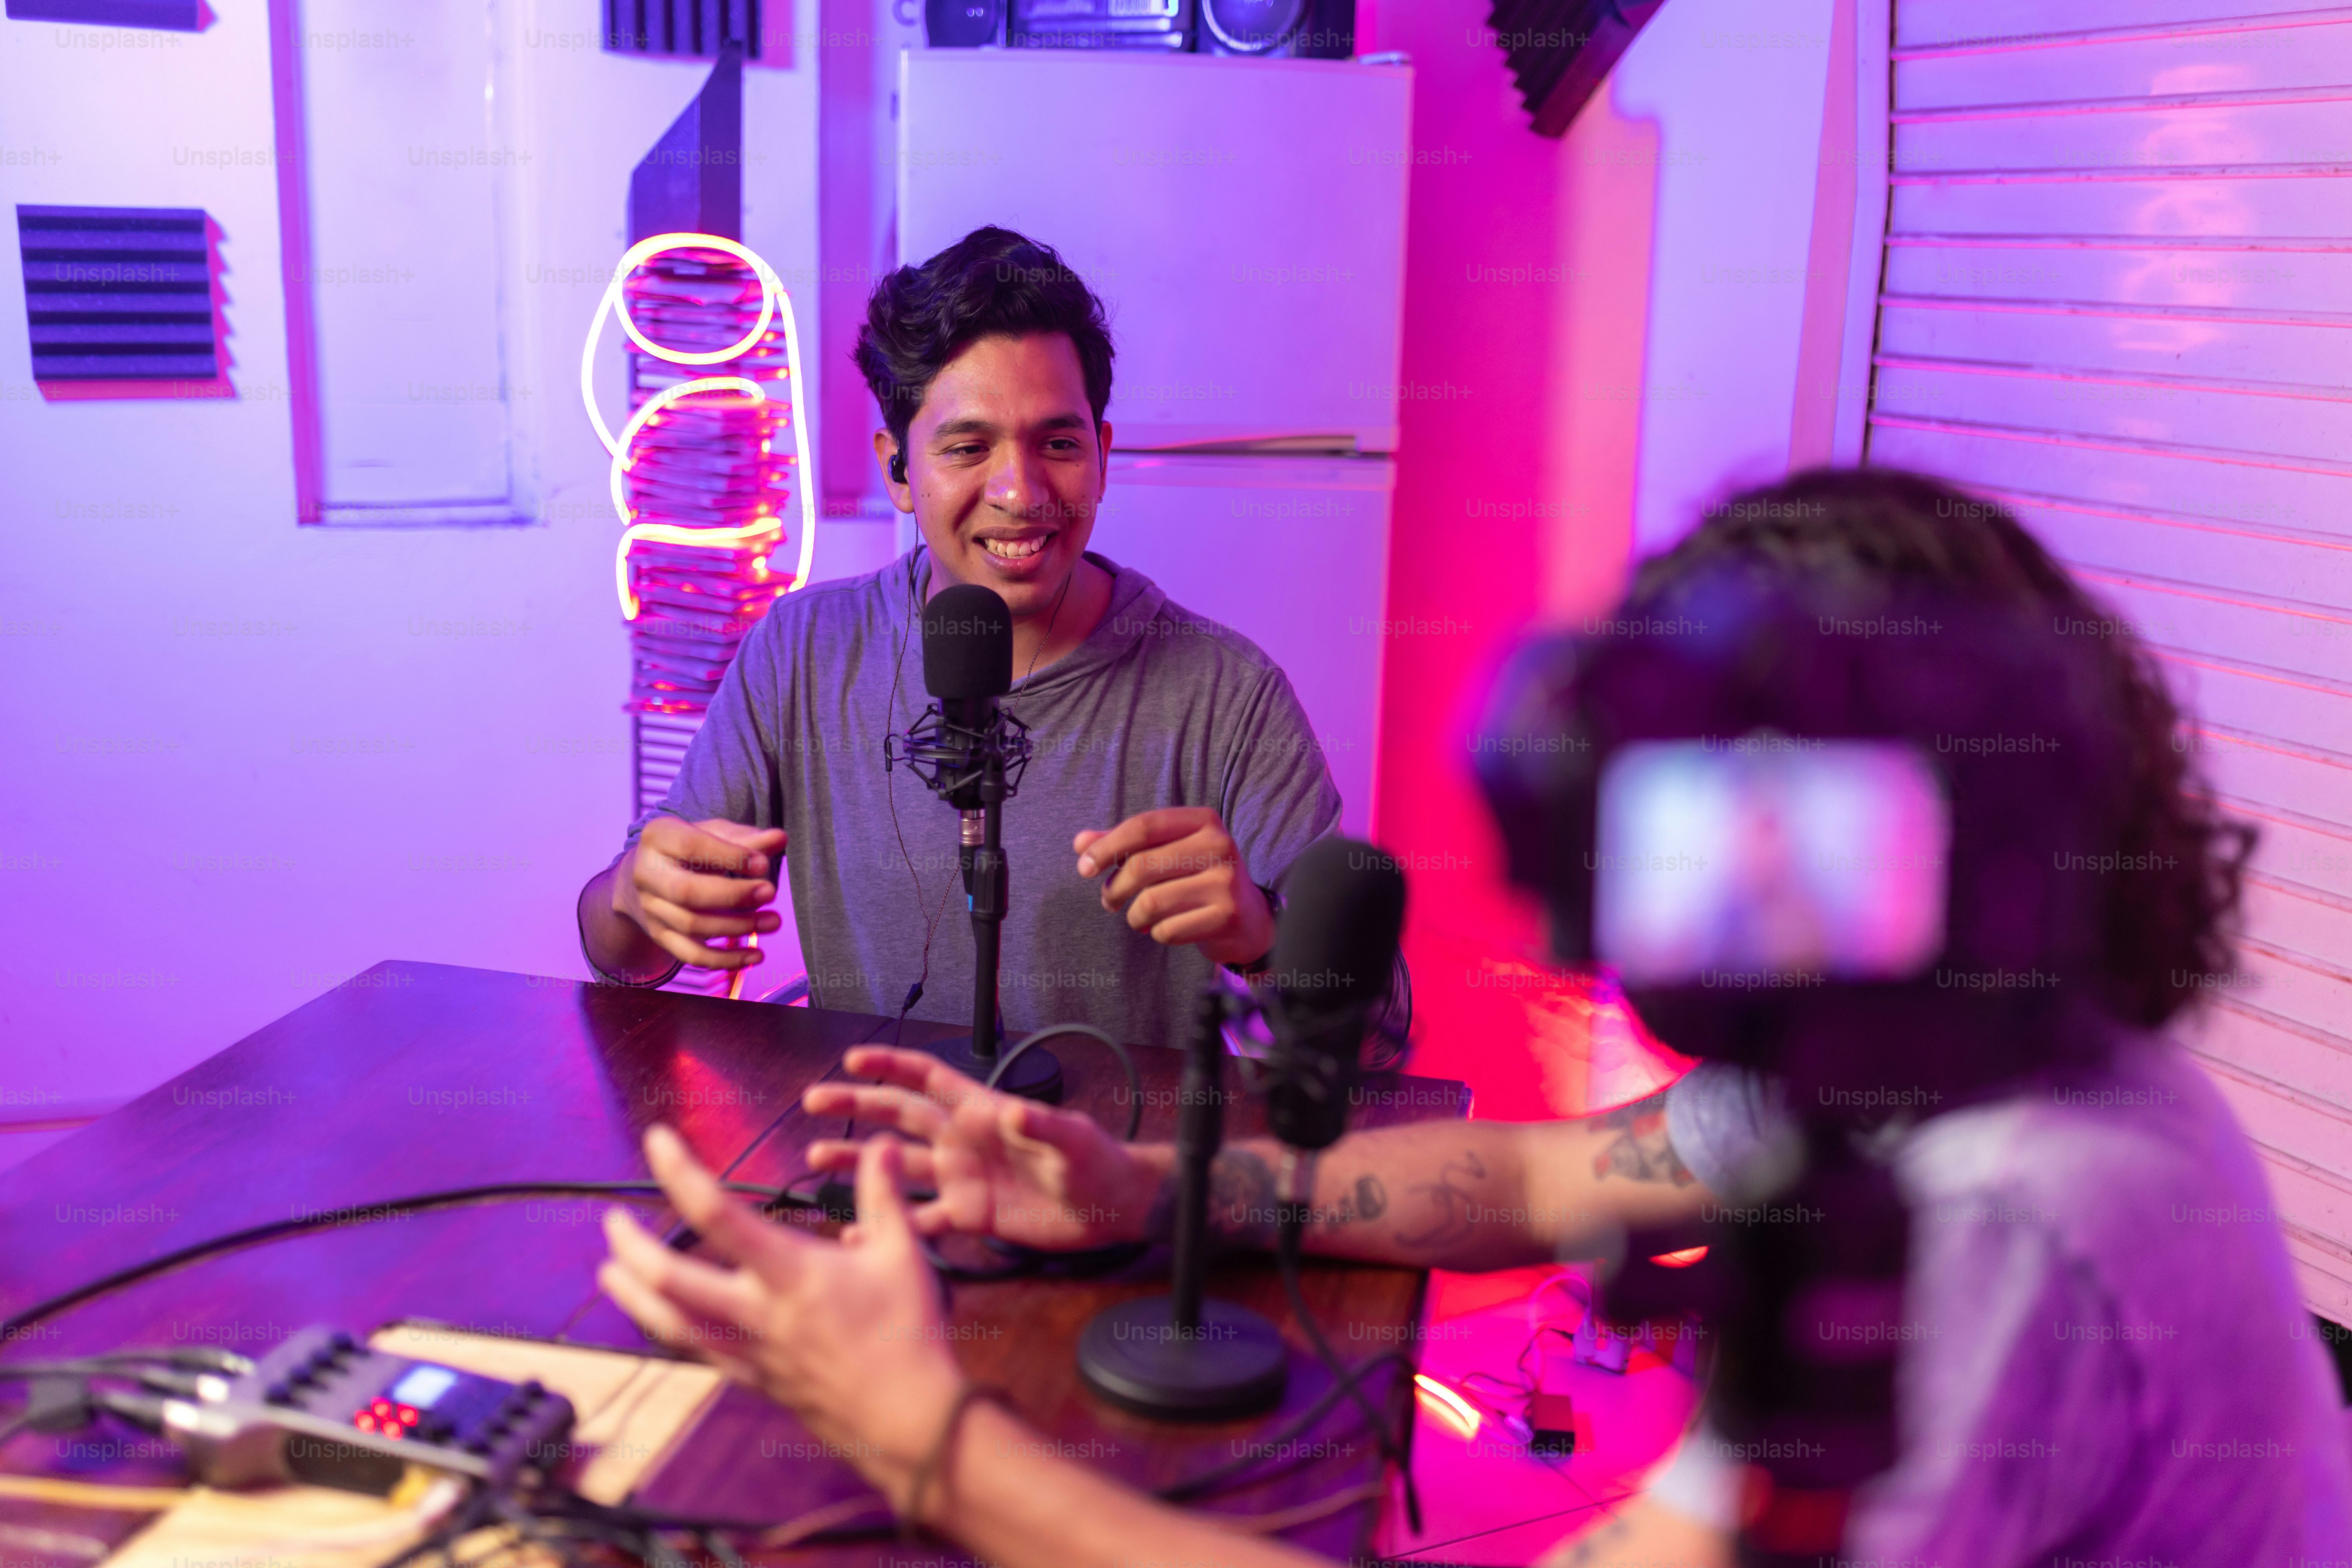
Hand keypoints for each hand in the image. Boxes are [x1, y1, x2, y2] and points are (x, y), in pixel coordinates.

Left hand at [598, 1126, 962, 1512]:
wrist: (905, 1419)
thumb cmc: (907, 1332)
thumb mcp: (902, 1254)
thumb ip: (883, 1195)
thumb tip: (880, 1144)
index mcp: (789, 1272)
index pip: (717, 1213)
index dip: (679, 1173)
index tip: (656, 1139)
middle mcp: (757, 1312)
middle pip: (669, 1278)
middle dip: (631, 1246)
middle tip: (612, 1221)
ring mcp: (750, 1350)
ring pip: (669, 1323)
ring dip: (631, 1295)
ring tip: (608, 1271)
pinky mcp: (754, 1379)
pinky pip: (696, 1352)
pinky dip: (668, 1329)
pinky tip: (661, 1319)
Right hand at [615, 817, 786, 970]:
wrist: (646, 874)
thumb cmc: (688, 849)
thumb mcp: (714, 833)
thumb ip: (746, 838)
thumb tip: (779, 839)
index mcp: (658, 837)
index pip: (692, 846)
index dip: (730, 856)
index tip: (763, 864)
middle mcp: (647, 873)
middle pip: (687, 891)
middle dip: (733, 896)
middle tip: (770, 893)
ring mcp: (651, 908)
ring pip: (692, 925)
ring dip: (738, 927)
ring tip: (772, 921)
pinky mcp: (660, 935)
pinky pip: (691, 955)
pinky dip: (726, 959)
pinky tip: (754, 955)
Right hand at [803, 1047, 1167, 1249]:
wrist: (1109, 1206)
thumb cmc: (1095, 1159)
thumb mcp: (1073, 1138)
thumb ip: (1042, 1124)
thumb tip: (1015, 1114)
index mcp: (982, 1111)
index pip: (929, 1078)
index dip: (893, 1065)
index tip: (853, 1058)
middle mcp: (963, 1140)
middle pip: (900, 1116)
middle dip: (857, 1105)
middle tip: (813, 1099)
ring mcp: (961, 1177)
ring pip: (899, 1167)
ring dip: (859, 1162)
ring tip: (816, 1159)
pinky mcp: (968, 1215)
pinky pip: (920, 1219)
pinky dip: (889, 1225)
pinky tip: (856, 1233)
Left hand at [1073, 808, 1274, 967]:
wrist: (1249, 919)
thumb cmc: (1196, 879)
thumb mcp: (1166, 853)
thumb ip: (1123, 845)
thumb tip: (1080, 843)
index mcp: (1203, 820)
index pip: (1143, 826)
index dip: (1107, 846)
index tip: (1084, 867)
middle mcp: (1219, 845)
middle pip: (1142, 865)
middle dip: (1115, 888)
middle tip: (1108, 900)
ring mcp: (1226, 882)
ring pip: (1151, 902)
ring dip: (1134, 915)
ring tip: (1139, 917)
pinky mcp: (1226, 916)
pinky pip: (1167, 930)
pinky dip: (1156, 933)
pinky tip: (1165, 928)